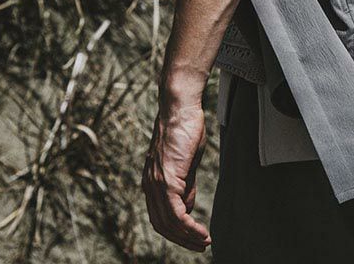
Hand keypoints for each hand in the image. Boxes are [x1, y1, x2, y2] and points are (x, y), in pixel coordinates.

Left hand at [142, 96, 211, 251]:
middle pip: (161, 225)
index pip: (160, 216)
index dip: (176, 231)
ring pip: (168, 222)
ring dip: (187, 237)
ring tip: (204, 242)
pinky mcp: (166, 179)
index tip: (193, 237)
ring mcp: (156, 183)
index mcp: (152, 182)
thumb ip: (185, 186)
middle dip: (181, 239)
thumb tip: (187, 208)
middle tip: (200, 246)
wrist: (180, 108)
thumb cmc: (185, 129)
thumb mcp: (186, 162)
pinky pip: (176, 213)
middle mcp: (150, 185)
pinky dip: (188, 226)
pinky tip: (201, 231)